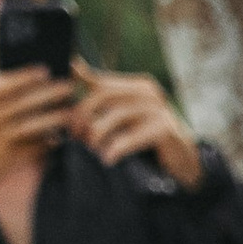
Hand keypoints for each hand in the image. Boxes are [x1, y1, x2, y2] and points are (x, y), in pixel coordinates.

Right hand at [0, 64, 77, 183]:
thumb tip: (15, 80)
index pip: (7, 83)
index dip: (27, 76)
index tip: (44, 70)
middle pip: (26, 102)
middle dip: (50, 93)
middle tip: (68, 86)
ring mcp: (2, 139)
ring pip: (34, 125)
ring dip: (55, 117)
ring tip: (70, 112)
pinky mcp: (10, 159)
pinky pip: (34, 148)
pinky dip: (48, 141)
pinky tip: (58, 136)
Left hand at [70, 66, 199, 185]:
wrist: (184, 164)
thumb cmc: (149, 142)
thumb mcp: (126, 121)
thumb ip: (104, 105)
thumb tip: (74, 79)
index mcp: (137, 86)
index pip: (100, 80)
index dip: (77, 85)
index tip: (58, 90)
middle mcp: (148, 92)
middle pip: (105, 95)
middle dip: (84, 114)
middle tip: (74, 134)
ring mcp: (158, 109)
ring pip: (115, 115)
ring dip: (97, 134)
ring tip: (91, 149)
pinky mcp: (164, 129)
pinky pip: (130, 137)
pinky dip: (115, 149)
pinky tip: (108, 160)